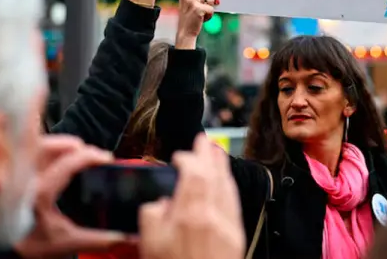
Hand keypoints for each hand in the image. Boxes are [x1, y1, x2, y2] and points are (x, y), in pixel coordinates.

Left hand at [14, 135, 137, 258]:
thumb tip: (129, 237)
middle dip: (70, 143)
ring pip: (32, 146)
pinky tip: (52, 158)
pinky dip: (39, 150)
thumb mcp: (67, 242)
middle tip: (88, 151)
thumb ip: (100, 240)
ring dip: (54, 144)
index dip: (90, 156)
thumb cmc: (31, 247)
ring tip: (73, 150)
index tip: (106, 158)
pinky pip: (22, 154)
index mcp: (40, 193)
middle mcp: (24, 179)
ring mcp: (14, 176)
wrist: (4, 254)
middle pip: (47, 145)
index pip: (68, 163)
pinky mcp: (8, 178)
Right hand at [139, 135, 244, 258]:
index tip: (180, 155)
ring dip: (221, 167)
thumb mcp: (150, 247)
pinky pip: (234, 202)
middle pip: (213, 175)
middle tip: (204, 139)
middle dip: (208, 155)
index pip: (193, 174)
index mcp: (189, 215)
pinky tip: (226, 183)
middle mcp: (212, 215)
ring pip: (227, 187)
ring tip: (216, 152)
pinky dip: (229, 186)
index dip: (188, 159)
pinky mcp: (236, 236)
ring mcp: (227, 225)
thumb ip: (152, 218)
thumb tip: (159, 203)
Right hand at [175, 0, 219, 48]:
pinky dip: (210, 15)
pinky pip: (211, 8)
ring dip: (210, 7)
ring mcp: (191, 0)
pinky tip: (202, 19)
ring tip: (202, 13)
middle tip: (215, 2)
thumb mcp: (193, 1)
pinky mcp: (197, 8)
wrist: (185, 31)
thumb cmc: (192, 15)